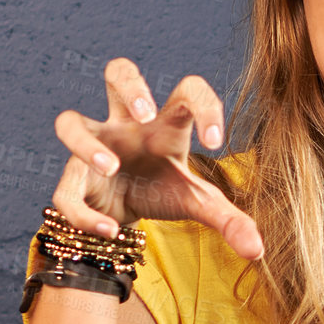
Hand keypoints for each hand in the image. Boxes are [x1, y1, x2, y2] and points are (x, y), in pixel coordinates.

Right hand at [49, 57, 263, 258]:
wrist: (124, 216)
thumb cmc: (162, 191)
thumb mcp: (199, 204)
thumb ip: (230, 221)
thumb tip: (257, 251)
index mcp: (165, 124)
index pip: (187, 91)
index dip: (204, 106)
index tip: (216, 142)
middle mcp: (126, 126)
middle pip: (118, 72)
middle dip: (130, 84)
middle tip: (143, 113)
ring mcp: (94, 147)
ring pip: (69, 122)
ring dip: (87, 142)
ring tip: (111, 168)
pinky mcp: (72, 179)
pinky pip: (66, 191)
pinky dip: (84, 213)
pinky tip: (109, 230)